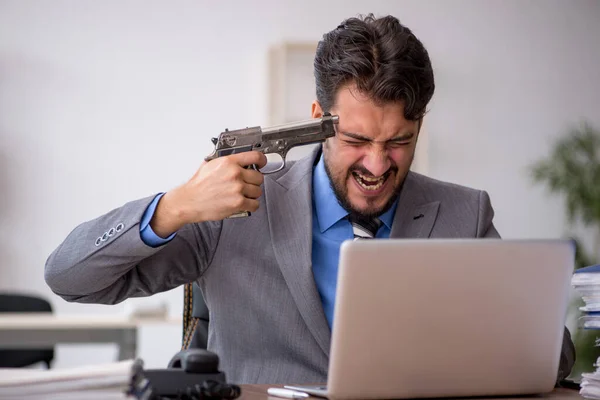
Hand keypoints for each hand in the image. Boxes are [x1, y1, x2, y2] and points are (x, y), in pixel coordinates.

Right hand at [150, 151, 266, 236]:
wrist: (189, 201)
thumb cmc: (197, 186)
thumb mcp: (209, 165)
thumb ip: (225, 161)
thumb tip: (236, 160)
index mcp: (229, 162)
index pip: (255, 157)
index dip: (262, 160)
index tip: (262, 163)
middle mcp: (235, 174)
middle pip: (259, 177)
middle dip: (254, 181)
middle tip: (247, 184)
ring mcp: (237, 189)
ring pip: (258, 191)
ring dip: (252, 194)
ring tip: (243, 195)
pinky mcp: (238, 203)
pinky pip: (255, 204)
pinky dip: (251, 205)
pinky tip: (244, 203)